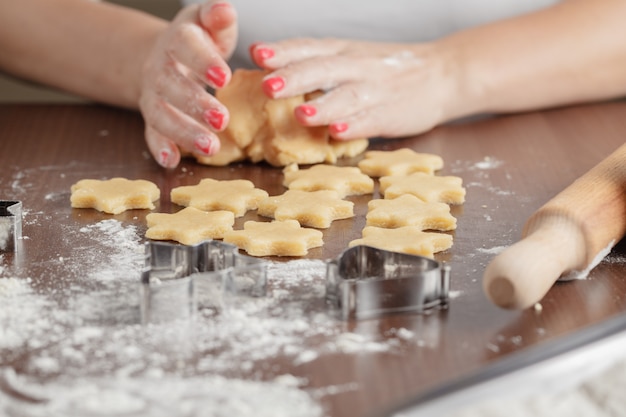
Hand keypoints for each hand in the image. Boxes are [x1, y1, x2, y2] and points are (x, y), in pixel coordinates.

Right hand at [139, 1, 236, 167]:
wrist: (165, 54)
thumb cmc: (198, 40)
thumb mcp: (207, 22)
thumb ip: (217, 17)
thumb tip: (226, 10)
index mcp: (177, 40)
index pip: (186, 47)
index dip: (203, 62)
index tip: (223, 77)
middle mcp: (160, 67)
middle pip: (172, 85)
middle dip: (196, 104)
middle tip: (222, 120)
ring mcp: (153, 94)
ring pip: (161, 113)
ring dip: (183, 131)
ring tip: (210, 146)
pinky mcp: (152, 116)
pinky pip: (151, 132)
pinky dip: (160, 147)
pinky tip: (172, 162)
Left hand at [251, 39, 460, 140]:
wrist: (440, 73)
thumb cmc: (384, 68)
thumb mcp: (350, 55)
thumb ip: (314, 62)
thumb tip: (266, 67)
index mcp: (342, 51)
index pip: (308, 47)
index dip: (282, 51)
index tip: (256, 53)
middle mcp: (355, 66)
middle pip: (322, 69)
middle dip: (294, 78)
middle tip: (268, 85)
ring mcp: (374, 90)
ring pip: (345, 97)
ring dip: (323, 106)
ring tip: (301, 115)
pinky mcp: (390, 113)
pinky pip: (369, 121)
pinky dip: (353, 127)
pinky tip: (337, 134)